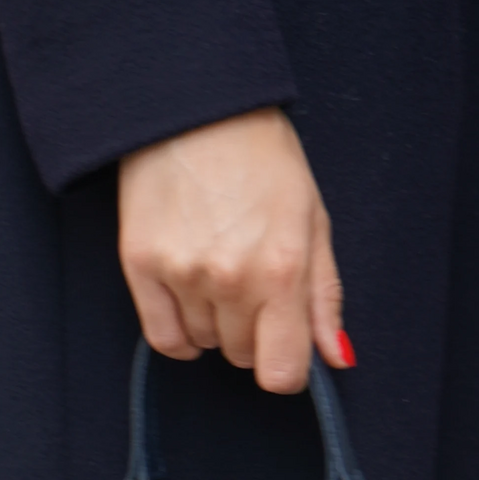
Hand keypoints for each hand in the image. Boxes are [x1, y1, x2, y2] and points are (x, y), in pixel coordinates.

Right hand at [118, 108, 350, 393]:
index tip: (284, 345)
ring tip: (217, 265)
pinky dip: (180, 333)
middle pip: (243, 357)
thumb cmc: (261, 158)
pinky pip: (164, 339)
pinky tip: (190, 301)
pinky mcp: (142, 266)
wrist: (196, 106)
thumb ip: (323, 297)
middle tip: (250, 280)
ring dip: (215, 321)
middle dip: (252, 331)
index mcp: (281, 270)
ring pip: (206, 343)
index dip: (286, 366)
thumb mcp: (311, 221)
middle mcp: (231, 279)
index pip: (281, 373)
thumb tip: (336, 357)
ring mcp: (183, 274)